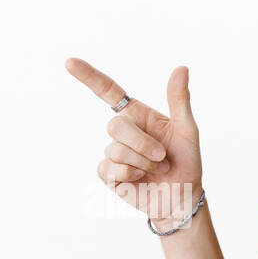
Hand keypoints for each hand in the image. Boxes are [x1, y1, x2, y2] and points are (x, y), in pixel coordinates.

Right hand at [67, 57, 203, 225]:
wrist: (182, 196)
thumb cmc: (186, 161)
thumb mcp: (187, 129)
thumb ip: (180, 100)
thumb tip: (182, 68)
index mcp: (137, 114)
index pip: (107, 91)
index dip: (88, 76)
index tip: (70, 62)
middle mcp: (122, 131)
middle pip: (115, 126)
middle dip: (142, 144)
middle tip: (162, 157)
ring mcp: (113, 153)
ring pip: (116, 150)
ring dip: (142, 162)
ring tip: (156, 169)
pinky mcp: (108, 174)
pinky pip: (110, 168)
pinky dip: (130, 174)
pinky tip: (140, 178)